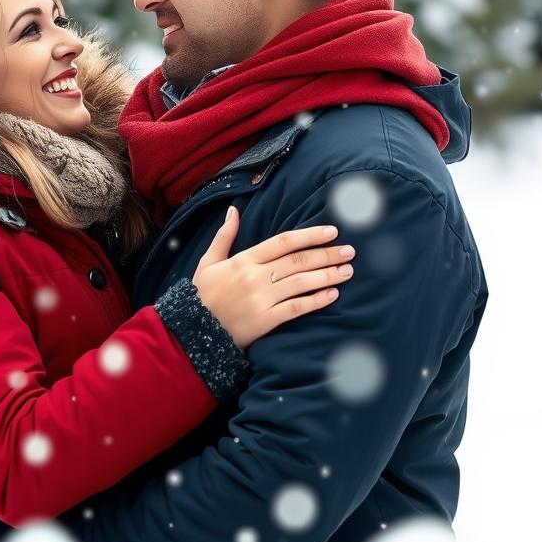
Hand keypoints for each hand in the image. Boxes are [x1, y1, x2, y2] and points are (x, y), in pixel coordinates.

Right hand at [192, 208, 353, 348]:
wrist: (192, 331)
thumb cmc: (202, 295)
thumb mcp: (208, 262)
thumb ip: (224, 236)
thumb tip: (234, 210)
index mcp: (243, 260)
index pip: (283, 242)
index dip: (309, 235)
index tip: (332, 231)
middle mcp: (255, 277)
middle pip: (297, 261)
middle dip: (326, 254)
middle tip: (349, 250)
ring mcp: (261, 299)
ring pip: (301, 283)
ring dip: (327, 275)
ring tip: (347, 270)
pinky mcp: (265, 320)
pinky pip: (296, 308)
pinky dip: (316, 300)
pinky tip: (332, 294)